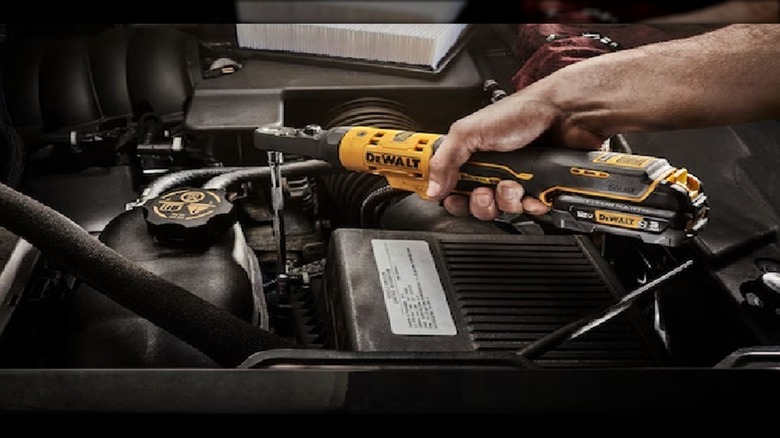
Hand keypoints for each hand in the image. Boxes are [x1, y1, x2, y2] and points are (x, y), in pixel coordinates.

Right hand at [425, 87, 605, 220]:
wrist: (566, 114)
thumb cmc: (522, 112)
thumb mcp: (470, 132)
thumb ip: (445, 160)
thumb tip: (431, 188)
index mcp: (472, 154)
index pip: (453, 186)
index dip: (451, 197)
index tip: (452, 198)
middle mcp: (493, 168)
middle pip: (477, 204)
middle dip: (480, 203)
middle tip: (485, 191)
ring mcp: (516, 180)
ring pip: (503, 210)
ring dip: (507, 200)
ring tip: (513, 184)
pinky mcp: (539, 188)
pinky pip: (530, 211)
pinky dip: (531, 204)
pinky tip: (533, 191)